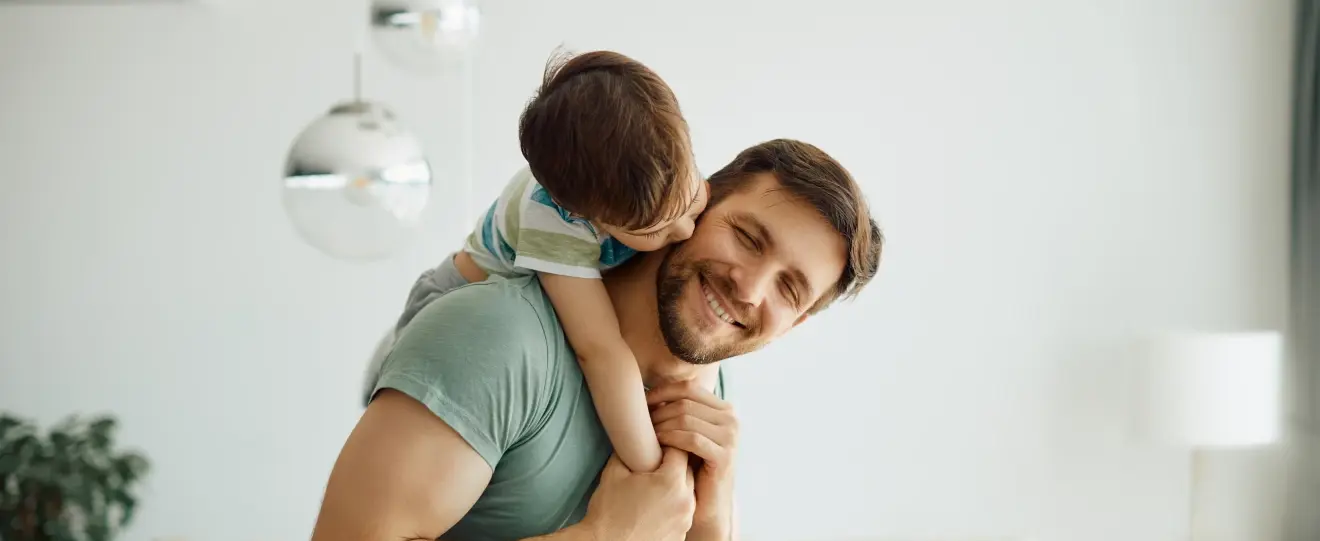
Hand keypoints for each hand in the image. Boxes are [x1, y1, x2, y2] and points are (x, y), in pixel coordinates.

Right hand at [582, 446, 695, 540]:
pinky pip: (683, 513)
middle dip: (673, 465)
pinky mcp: (681, 535)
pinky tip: (654, 508)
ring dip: (676, 487)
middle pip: (688, 470)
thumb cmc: (608, 513)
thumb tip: (635, 439)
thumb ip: (629, 450)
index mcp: (671, 482)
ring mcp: (685, 521)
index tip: (654, 447)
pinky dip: (673, 507)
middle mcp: (685, 502)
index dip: (666, 445)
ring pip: (688, 493)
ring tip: (653, 489)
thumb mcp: (614, 472)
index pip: (679, 450)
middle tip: (652, 466)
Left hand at [647, 380, 738, 540]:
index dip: (660, 392)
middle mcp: (731, 419)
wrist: (706, 506)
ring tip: (645, 437)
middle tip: (639, 425)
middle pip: (685, 402)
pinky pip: (691, 438)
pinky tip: (656, 447)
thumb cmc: (691, 468)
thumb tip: (646, 388)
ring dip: (660, 426)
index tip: (640, 404)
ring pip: (686, 418)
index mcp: (723, 408)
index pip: (688, 388)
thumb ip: (678, 411)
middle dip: (658, 411)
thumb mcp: (686, 433)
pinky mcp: (725, 455)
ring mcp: (731, 437)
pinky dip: (670, 439)